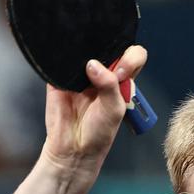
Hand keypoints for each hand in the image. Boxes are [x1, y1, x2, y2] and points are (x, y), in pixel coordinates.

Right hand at [40, 45, 147, 172]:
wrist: (72, 147)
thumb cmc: (99, 131)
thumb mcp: (113, 110)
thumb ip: (109, 85)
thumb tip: (92, 64)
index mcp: (122, 78)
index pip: (134, 55)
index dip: (129, 58)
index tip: (120, 73)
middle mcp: (103, 71)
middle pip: (109, 46)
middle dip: (106, 49)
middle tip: (98, 67)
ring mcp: (81, 71)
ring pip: (85, 48)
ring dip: (84, 50)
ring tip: (81, 68)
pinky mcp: (60, 74)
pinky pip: (60, 58)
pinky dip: (62, 57)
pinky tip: (65, 65)